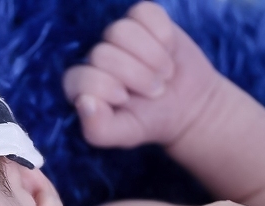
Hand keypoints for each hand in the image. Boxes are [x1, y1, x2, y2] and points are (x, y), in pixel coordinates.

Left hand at [62, 1, 224, 149]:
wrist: (190, 106)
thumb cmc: (151, 120)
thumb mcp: (125, 133)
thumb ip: (98, 129)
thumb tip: (84, 102)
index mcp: (83, 86)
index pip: (75, 77)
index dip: (103, 86)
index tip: (125, 99)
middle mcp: (97, 58)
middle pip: (101, 54)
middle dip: (135, 75)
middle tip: (155, 91)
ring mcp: (119, 37)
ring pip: (121, 30)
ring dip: (151, 56)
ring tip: (164, 73)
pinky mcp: (143, 20)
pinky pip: (144, 13)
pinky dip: (162, 34)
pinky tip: (169, 50)